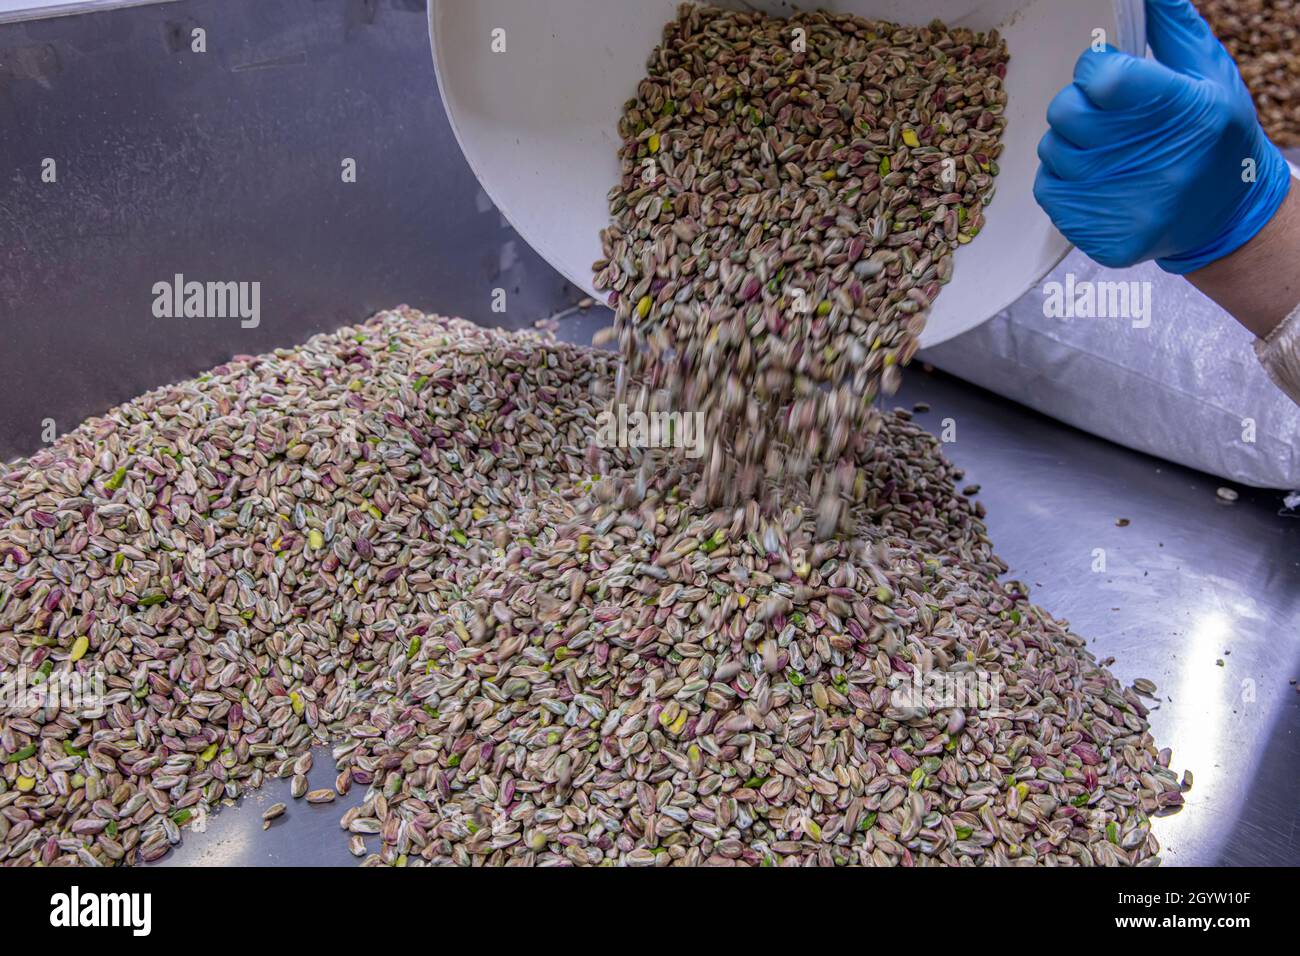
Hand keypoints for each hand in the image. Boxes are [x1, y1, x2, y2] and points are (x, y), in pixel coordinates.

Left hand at [1033, 0, 1290, 273]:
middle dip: (1079, 104)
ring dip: (1071, 143)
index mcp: (1180, 111)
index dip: (1095, 68)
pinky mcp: (1098, 236)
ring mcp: (1120, 205)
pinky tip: (1099, 180)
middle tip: (1109, 115)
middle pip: (1066, 111)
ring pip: (1052, 150)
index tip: (1109, 75)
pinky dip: (1065, 180)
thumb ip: (1171, 31)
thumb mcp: (1209, 75)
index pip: (1101, 77)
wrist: (1226, 215)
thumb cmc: (1215, 136)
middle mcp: (1148, 162)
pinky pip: (1048, 189)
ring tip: (1111, 151)